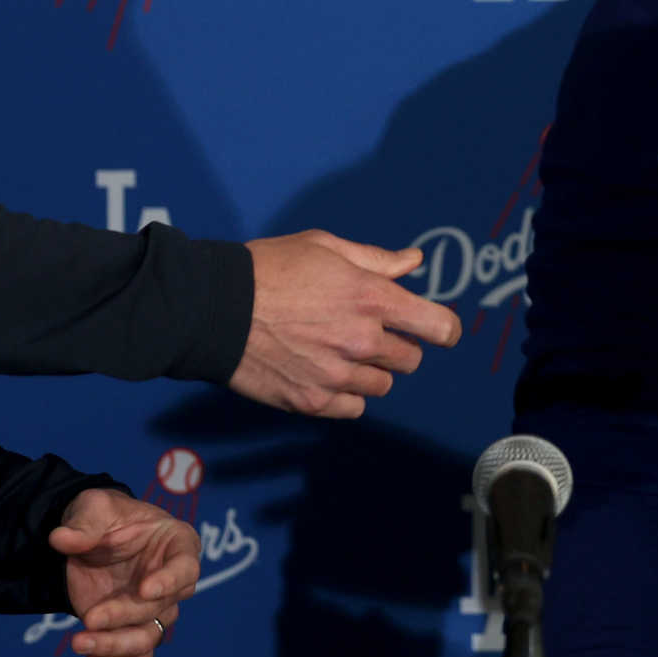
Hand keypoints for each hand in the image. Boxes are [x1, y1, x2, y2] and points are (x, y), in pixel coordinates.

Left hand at [48, 488, 195, 656]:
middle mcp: (171, 583)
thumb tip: (61, 539)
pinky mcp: (133, 633)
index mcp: (177, 545)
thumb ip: (83, 523)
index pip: (186, 568)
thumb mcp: (93, 506)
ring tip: (79, 642)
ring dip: (115, 646)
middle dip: (124, 616)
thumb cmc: (103, 516)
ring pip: (149, 640)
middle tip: (90, 617)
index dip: (170, 581)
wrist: (87, 541)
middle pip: (161, 610)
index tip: (144, 589)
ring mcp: (154, 612)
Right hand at [231, 230, 463, 418]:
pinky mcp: (314, 402)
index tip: (436, 330)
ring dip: (369, 372)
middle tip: (366, 333)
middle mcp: (362, 339)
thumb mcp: (324, 247)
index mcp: (371, 297)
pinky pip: (354, 409)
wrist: (214, 309)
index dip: (443, 329)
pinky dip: (345, 396)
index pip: (438, 327)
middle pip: (410, 360)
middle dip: (396, 346)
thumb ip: (376, 260)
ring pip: (382, 386)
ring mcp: (338, 375)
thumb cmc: (268, 269)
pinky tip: (322, 373)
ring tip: (336, 352)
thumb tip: (414, 261)